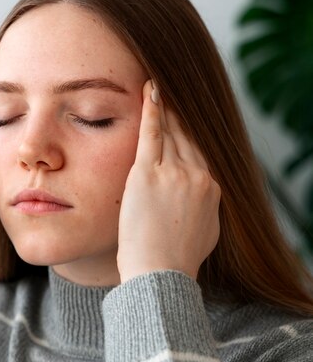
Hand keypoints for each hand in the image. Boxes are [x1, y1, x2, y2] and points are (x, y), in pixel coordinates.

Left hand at [116, 80, 220, 282]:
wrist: (160, 274)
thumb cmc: (176, 261)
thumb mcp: (204, 231)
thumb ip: (203, 207)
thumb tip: (201, 196)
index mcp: (211, 189)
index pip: (198, 151)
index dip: (189, 131)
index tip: (183, 116)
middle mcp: (198, 176)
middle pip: (186, 136)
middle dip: (177, 113)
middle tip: (170, 90)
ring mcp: (175, 174)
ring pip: (169, 132)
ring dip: (164, 108)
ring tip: (157, 87)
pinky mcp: (148, 175)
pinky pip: (151, 135)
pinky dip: (151, 111)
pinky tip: (149, 91)